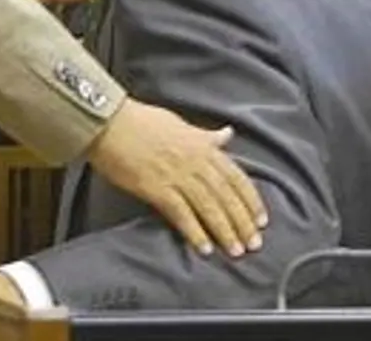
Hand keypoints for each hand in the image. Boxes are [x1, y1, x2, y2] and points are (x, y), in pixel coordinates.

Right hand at [85, 99, 266, 255]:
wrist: (109, 122)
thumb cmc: (142, 121)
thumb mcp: (181, 124)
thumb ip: (206, 136)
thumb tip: (228, 134)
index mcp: (203, 147)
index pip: (237, 177)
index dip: (251, 201)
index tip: (261, 220)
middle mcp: (195, 162)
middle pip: (226, 196)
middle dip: (242, 222)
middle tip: (253, 244)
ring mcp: (176, 175)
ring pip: (209, 207)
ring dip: (224, 231)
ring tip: (235, 251)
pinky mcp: (156, 188)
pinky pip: (181, 214)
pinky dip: (194, 232)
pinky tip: (204, 247)